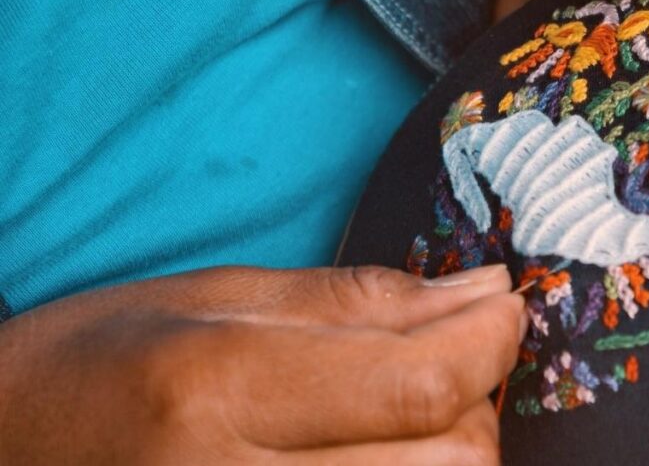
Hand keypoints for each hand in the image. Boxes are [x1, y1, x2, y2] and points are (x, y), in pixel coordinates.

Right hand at [0, 264, 523, 464]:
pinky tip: (384, 451)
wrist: (4, 455)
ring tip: (410, 407)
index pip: (421, 381)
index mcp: (218, 390)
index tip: (506, 306)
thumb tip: (481, 292)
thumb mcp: (211, 300)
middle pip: (451, 463)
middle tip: (454, 357)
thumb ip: (356, 301)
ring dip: (453, 451)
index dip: (492, 340)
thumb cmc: (93, 367)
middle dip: (478, 401)